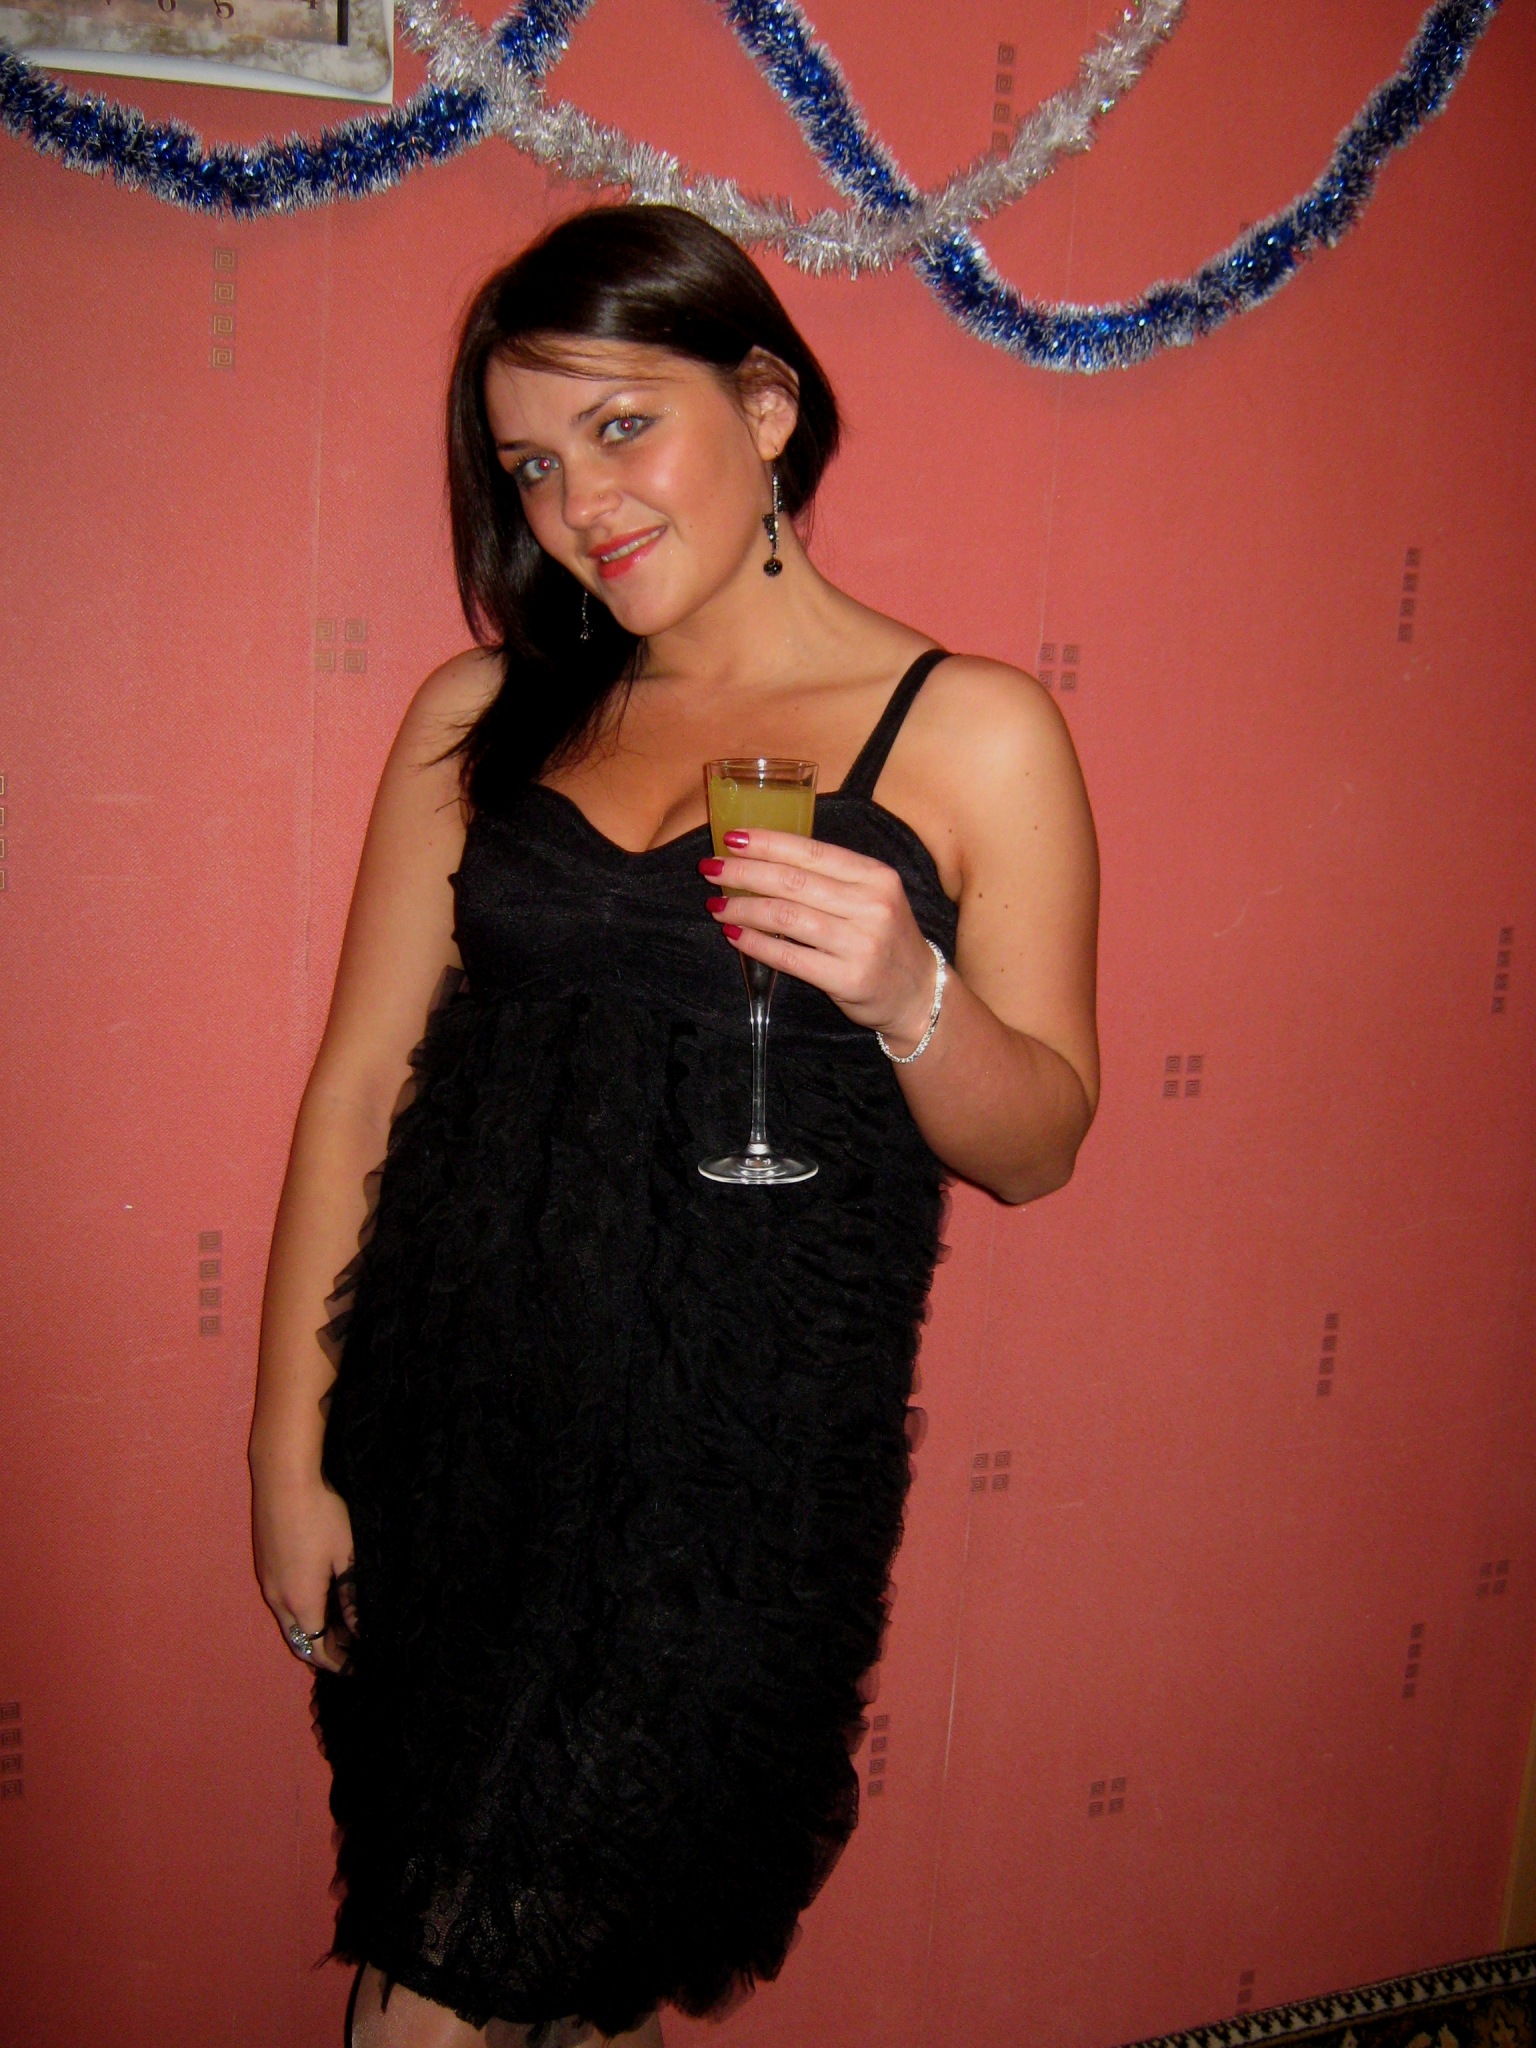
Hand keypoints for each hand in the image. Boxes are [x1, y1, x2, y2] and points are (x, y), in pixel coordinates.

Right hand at [251, 1462, 356, 1675]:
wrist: (283, 1478)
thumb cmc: (322, 1514)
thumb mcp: (347, 1556)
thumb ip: (352, 1596)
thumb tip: (360, 1629)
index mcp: (300, 1601)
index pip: (317, 1650)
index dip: (338, 1663)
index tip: (359, 1665)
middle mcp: (277, 1598)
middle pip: (298, 1641)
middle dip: (323, 1652)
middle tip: (351, 1650)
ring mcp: (265, 1581)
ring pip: (287, 1622)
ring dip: (310, 1631)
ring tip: (339, 1627)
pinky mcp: (264, 1564)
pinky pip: (280, 1603)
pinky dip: (299, 1612)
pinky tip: (318, 1598)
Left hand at [698, 828, 941, 1052]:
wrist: (918, 992)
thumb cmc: (884, 937)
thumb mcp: (872, 896)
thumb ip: (830, 878)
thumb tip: (765, 859)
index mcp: (875, 876)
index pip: (811, 851)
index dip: (767, 843)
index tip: (731, 838)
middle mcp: (870, 905)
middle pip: (793, 883)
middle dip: (744, 873)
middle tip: (710, 870)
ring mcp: (860, 944)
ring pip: (786, 918)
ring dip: (743, 909)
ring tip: (716, 905)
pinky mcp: (846, 978)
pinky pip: (789, 957)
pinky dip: (755, 944)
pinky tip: (734, 935)